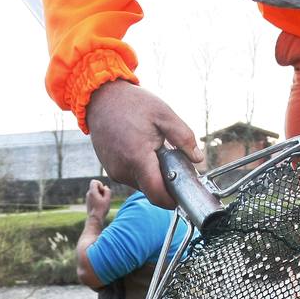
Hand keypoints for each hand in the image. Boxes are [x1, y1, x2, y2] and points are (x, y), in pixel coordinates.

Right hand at [85, 80, 202, 209]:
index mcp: (137, 158)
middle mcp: (122, 169)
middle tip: (173, 162)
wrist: (101, 97)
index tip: (182, 197)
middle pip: (150, 190)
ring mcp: (114, 171)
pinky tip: (142, 150)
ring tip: (156, 151)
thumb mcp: (164, 115)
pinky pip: (130, 177)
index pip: (156, 194)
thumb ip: (184, 137)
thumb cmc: (132, 104)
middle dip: (164, 183)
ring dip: (152, 175)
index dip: (171, 201)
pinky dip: (141, 170)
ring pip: (141, 184)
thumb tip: (198, 158)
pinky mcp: (110, 169)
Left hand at [85, 180, 111, 219]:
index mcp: (92, 192)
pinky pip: (94, 196)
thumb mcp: (107, 199)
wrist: (94, 219)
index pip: (94, 181)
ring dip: (100, 195)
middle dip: (101, 190)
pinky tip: (100, 205)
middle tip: (104, 198)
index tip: (102, 191)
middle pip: (95, 187)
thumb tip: (105, 187)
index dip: (100, 184)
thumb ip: (107, 191)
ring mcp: (88, 198)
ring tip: (102, 202)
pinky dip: (97, 198)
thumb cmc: (101, 209)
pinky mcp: (88, 202)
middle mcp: (88, 194)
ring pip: (95, 192)